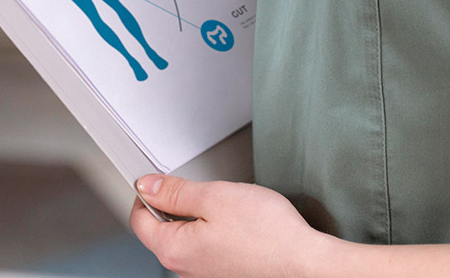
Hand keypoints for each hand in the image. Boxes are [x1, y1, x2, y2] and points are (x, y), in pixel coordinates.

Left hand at [129, 174, 336, 277]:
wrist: (309, 265)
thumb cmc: (269, 236)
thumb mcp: (214, 197)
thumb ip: (175, 191)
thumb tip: (147, 186)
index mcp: (173, 250)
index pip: (139, 220)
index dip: (147, 194)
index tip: (158, 181)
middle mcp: (186, 271)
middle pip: (163, 231)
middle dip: (178, 207)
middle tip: (204, 192)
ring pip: (189, 241)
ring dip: (200, 221)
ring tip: (229, 211)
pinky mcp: (226, 277)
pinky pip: (210, 252)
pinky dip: (218, 236)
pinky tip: (241, 229)